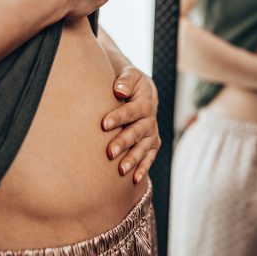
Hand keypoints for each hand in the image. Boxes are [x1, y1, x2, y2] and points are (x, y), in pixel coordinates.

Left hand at [101, 66, 160, 183]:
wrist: (143, 92)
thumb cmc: (130, 84)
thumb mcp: (130, 75)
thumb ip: (125, 81)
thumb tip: (119, 90)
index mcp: (145, 103)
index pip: (131, 111)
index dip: (118, 117)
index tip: (103, 125)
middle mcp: (150, 120)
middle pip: (137, 132)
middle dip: (123, 142)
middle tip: (109, 152)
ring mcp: (152, 134)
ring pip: (143, 148)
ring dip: (133, 159)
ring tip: (121, 170)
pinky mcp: (152, 144)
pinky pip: (149, 157)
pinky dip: (143, 168)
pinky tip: (134, 179)